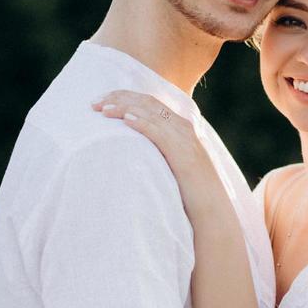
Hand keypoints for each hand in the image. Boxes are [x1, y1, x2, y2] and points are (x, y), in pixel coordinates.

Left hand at [92, 91, 220, 218]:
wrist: (213, 211)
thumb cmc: (191, 192)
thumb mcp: (173, 165)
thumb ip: (159, 152)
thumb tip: (135, 150)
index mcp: (181, 127)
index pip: (150, 102)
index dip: (125, 96)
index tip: (103, 100)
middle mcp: (184, 128)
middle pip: (148, 101)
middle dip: (119, 97)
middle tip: (94, 102)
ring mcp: (184, 139)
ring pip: (151, 113)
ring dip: (125, 107)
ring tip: (103, 109)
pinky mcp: (183, 154)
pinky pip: (159, 132)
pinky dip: (142, 123)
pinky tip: (126, 120)